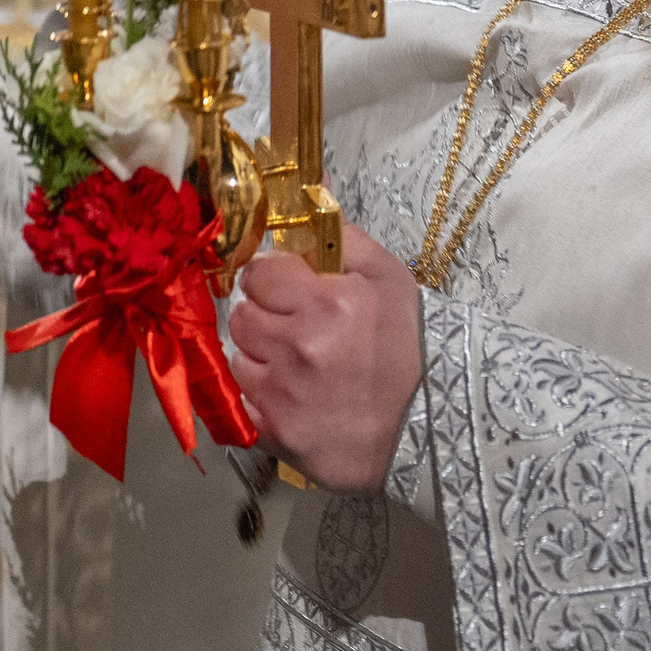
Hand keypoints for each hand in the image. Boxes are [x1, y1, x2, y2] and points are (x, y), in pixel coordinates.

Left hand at [229, 223, 423, 491]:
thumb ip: (346, 241)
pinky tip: (288, 392)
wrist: (413, 433)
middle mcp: (297, 345)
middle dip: (264, 314)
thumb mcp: (392, 282)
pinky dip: (259, 392)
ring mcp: (279, 391)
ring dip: (259, 353)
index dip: (274, 278)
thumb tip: (305, 218)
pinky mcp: (269, 428)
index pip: (260, 272)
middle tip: (293, 326)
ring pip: (237, 354)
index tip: (289, 289)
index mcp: (327, 303)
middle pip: (242, 313)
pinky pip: (241, 396)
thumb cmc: (402, 351)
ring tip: (293, 361)